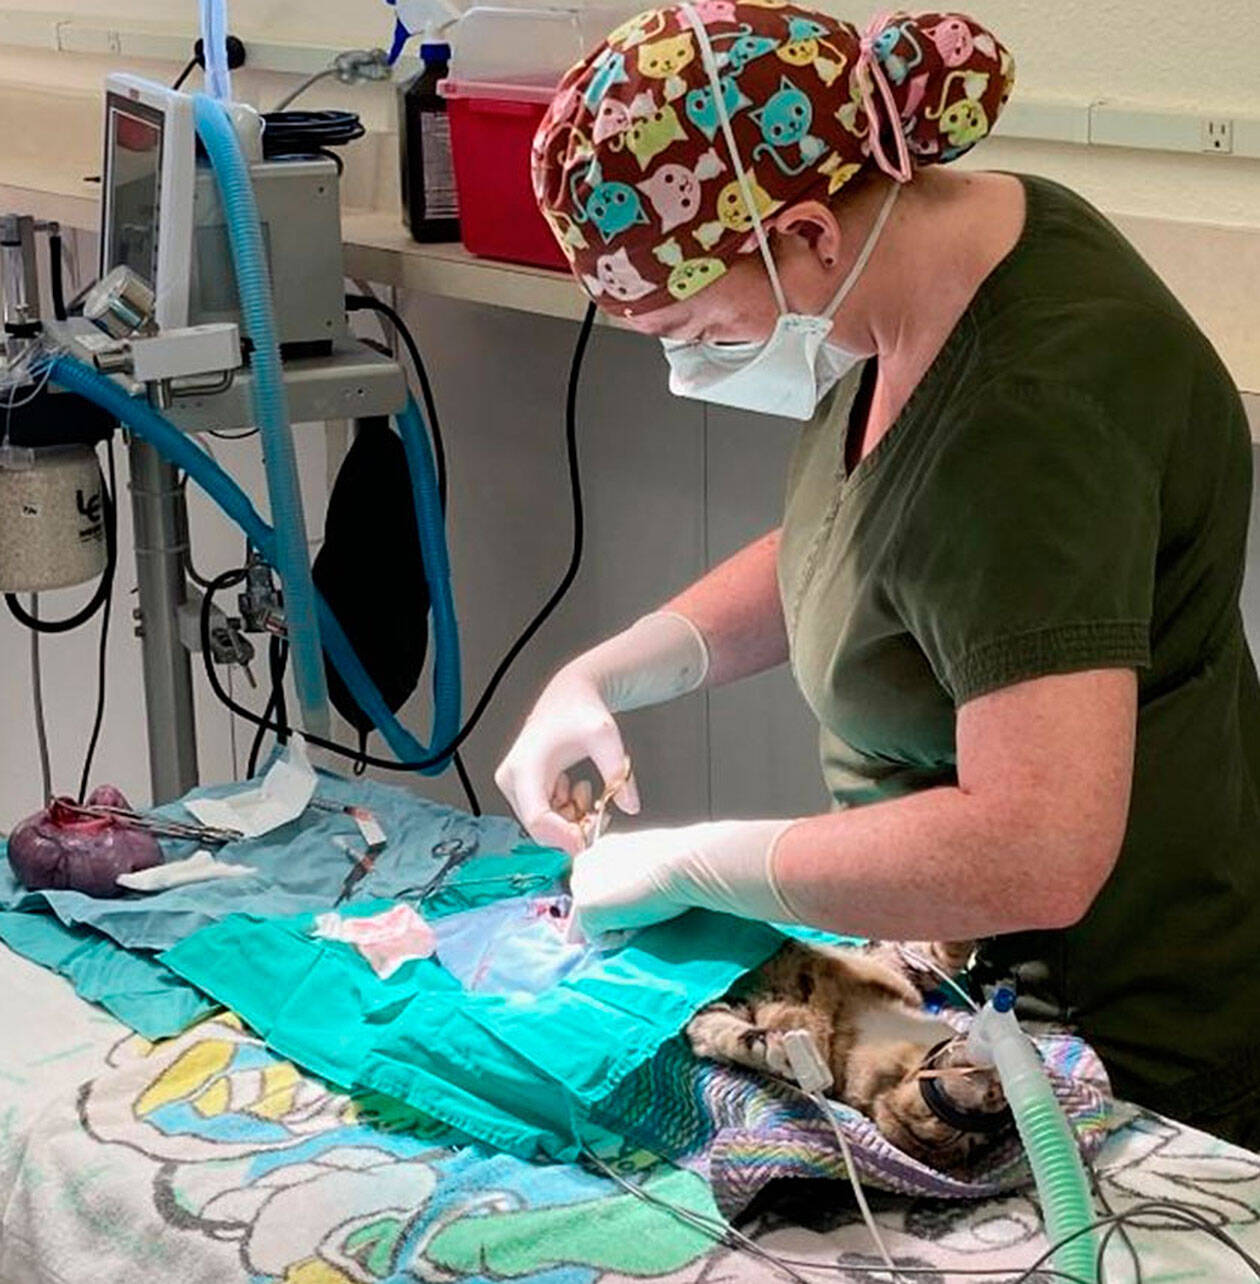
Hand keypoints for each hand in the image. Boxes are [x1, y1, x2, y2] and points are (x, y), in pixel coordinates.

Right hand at [495, 613, 709, 854]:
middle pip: (541, 828)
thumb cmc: (580, 711)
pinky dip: (567, 813)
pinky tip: (577, 789)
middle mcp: (513, 780)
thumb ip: (619, 773)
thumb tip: (630, 805)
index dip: (562, 836)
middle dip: (573, 828)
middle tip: (600, 812)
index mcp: (525, 766)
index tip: (587, 840)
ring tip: (589, 792)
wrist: (570, 695)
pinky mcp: (523, 790)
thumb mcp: (605, 738)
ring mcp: (516, 787)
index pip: (537, 817)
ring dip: (573, 819)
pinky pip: (547, 817)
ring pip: (545, 826)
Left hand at [570, 819, 799, 937]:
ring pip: (595, 925)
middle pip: (592, 906)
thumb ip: (635, 876)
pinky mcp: (585, 908)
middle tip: (647, 904)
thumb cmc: (681, 860)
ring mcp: (582, 886)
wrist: (683, 861)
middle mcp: (586, 863)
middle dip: (614, 914)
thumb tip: (636, 900)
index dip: (620, 900)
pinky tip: (642, 917)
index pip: (599, 886)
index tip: (644, 898)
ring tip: (647, 908)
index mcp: (604, 849)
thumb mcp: (652, 863)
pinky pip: (600, 940)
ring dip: (620, 925)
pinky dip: (621, 937)